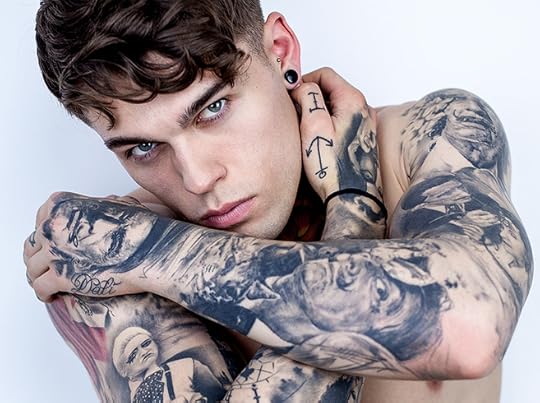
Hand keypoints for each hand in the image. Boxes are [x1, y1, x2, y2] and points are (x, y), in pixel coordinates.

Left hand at [23, 192, 155, 301]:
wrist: (152, 250)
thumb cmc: (142, 229)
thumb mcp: (119, 204)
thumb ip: (100, 205)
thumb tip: (104, 204)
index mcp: (64, 205)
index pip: (41, 218)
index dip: (46, 233)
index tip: (50, 243)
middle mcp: (54, 226)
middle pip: (33, 245)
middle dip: (39, 257)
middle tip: (47, 267)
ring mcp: (55, 252)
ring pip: (33, 269)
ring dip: (38, 277)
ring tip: (48, 283)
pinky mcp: (62, 277)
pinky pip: (40, 288)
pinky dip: (44, 294)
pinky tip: (52, 297)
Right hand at [290, 68, 380, 201]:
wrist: (351, 198)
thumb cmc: (333, 167)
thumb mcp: (312, 125)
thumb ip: (307, 97)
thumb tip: (302, 86)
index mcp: (353, 100)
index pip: (325, 74)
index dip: (304, 81)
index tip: (291, 95)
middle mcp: (364, 109)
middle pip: (331, 89)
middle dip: (310, 97)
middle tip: (295, 115)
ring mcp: (365, 125)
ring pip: (335, 106)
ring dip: (318, 112)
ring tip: (305, 132)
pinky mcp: (362, 139)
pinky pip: (341, 122)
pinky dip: (327, 125)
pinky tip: (318, 142)